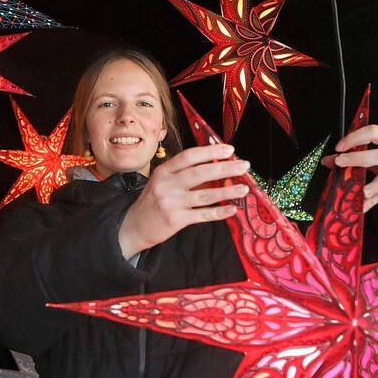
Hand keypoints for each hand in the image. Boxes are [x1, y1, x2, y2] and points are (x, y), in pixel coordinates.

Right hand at [119, 144, 250, 258]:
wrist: (133, 227)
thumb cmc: (152, 202)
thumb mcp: (162, 182)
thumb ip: (183, 174)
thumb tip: (214, 167)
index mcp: (164, 171)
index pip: (189, 156)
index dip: (210, 152)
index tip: (229, 150)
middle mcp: (166, 185)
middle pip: (200, 173)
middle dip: (225, 169)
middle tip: (243, 166)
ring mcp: (171, 203)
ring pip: (205, 195)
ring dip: (227, 191)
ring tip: (244, 188)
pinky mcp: (176, 220)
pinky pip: (203, 214)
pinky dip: (219, 212)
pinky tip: (232, 209)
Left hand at [321, 125, 377, 211]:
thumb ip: (355, 155)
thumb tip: (328, 160)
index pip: (373, 132)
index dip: (355, 138)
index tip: (339, 147)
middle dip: (357, 158)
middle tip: (339, 162)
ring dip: (372, 185)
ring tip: (361, 191)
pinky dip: (371, 202)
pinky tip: (361, 206)